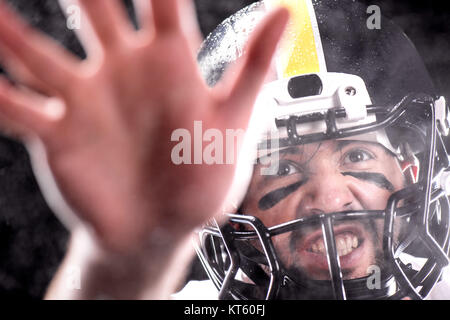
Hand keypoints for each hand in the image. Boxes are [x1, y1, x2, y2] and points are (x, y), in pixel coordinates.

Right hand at [0, 0, 287, 253]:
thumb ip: (254, 67)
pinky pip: (17, 109)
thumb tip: (287, 11)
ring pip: (40, 52)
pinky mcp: (56, 135)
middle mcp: (121, 71)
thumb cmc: (201, 176)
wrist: (163, 227)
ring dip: (14, 30)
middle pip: (95, 9)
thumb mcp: (234, 121)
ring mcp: (85, 102)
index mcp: (167, 62)